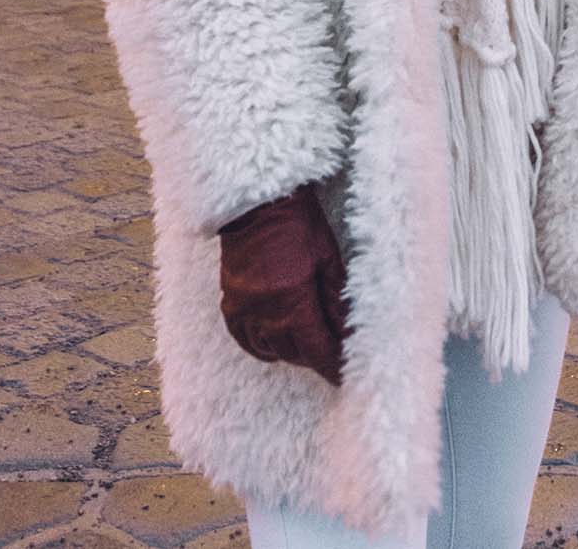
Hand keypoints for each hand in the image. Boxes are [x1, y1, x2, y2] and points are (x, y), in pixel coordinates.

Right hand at [218, 184, 347, 385]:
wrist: (257, 202)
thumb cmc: (299, 223)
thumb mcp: (327, 256)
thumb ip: (336, 299)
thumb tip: (347, 332)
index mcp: (293, 298)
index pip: (316, 349)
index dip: (332, 366)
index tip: (343, 375)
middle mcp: (265, 310)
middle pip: (294, 353)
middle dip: (315, 357)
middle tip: (331, 355)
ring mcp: (244, 308)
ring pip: (270, 350)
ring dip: (291, 352)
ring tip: (307, 345)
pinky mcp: (230, 302)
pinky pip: (245, 340)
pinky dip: (262, 347)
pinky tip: (275, 344)